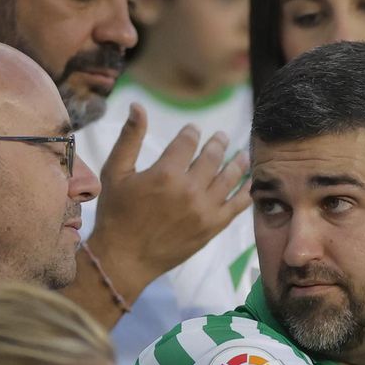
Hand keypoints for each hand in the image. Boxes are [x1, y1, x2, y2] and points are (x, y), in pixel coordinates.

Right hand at [91, 104, 251, 296]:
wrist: (124, 259)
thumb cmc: (115, 214)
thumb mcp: (115, 172)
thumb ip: (130, 138)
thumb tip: (137, 105)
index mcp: (165, 173)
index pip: (187, 142)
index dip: (191, 133)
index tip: (193, 130)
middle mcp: (189, 190)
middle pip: (212, 157)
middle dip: (218, 143)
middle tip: (222, 137)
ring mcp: (204, 210)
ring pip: (229, 178)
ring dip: (237, 163)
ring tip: (241, 155)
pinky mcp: (212, 227)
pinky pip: (237, 206)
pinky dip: (245, 192)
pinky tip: (249, 183)